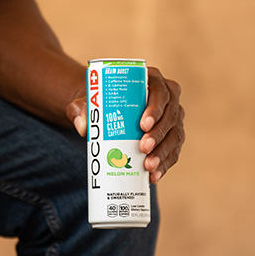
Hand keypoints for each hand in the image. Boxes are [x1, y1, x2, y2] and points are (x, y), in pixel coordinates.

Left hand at [65, 66, 184, 182]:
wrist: (104, 113)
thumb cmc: (98, 102)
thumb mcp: (86, 102)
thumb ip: (79, 109)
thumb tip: (83, 127)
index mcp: (152, 80)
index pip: (160, 92)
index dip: (155, 109)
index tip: (142, 125)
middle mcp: (168, 97)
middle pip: (170, 115)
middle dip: (158, 134)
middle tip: (143, 148)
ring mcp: (173, 117)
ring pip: (175, 135)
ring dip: (163, 152)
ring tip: (148, 167)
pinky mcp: (172, 135)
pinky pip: (173, 151)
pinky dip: (165, 164)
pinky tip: (154, 176)